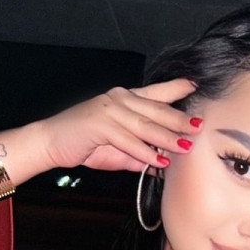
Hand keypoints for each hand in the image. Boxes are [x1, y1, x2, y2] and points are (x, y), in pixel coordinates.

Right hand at [36, 79, 198, 172]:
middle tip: (199, 126)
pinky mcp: (99, 125)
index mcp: (123, 99)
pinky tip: (159, 161)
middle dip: (179, 119)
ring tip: (185, 147)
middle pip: (156, 110)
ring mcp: (108, 110)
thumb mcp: (119, 149)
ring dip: (167, 138)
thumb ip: (140, 153)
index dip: (175, 88)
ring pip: (145, 126)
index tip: (194, 85)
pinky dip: (145, 153)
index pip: (154, 92)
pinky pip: (128, 141)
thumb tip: (162, 164)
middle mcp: (118, 99)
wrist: (50, 143)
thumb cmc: (85, 144)